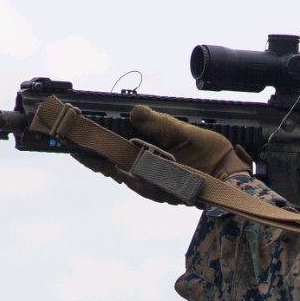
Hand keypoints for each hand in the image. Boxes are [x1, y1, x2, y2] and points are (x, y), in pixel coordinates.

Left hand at [67, 107, 249, 204]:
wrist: (234, 182)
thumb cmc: (214, 160)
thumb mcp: (187, 135)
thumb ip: (159, 124)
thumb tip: (135, 112)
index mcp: (146, 172)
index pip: (106, 158)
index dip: (84, 147)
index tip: (65, 137)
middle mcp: (144, 184)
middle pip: (106, 167)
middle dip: (87, 152)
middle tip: (66, 136)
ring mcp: (150, 188)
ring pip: (118, 172)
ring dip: (101, 158)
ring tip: (84, 144)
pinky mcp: (157, 188)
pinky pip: (132, 175)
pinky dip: (119, 163)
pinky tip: (114, 154)